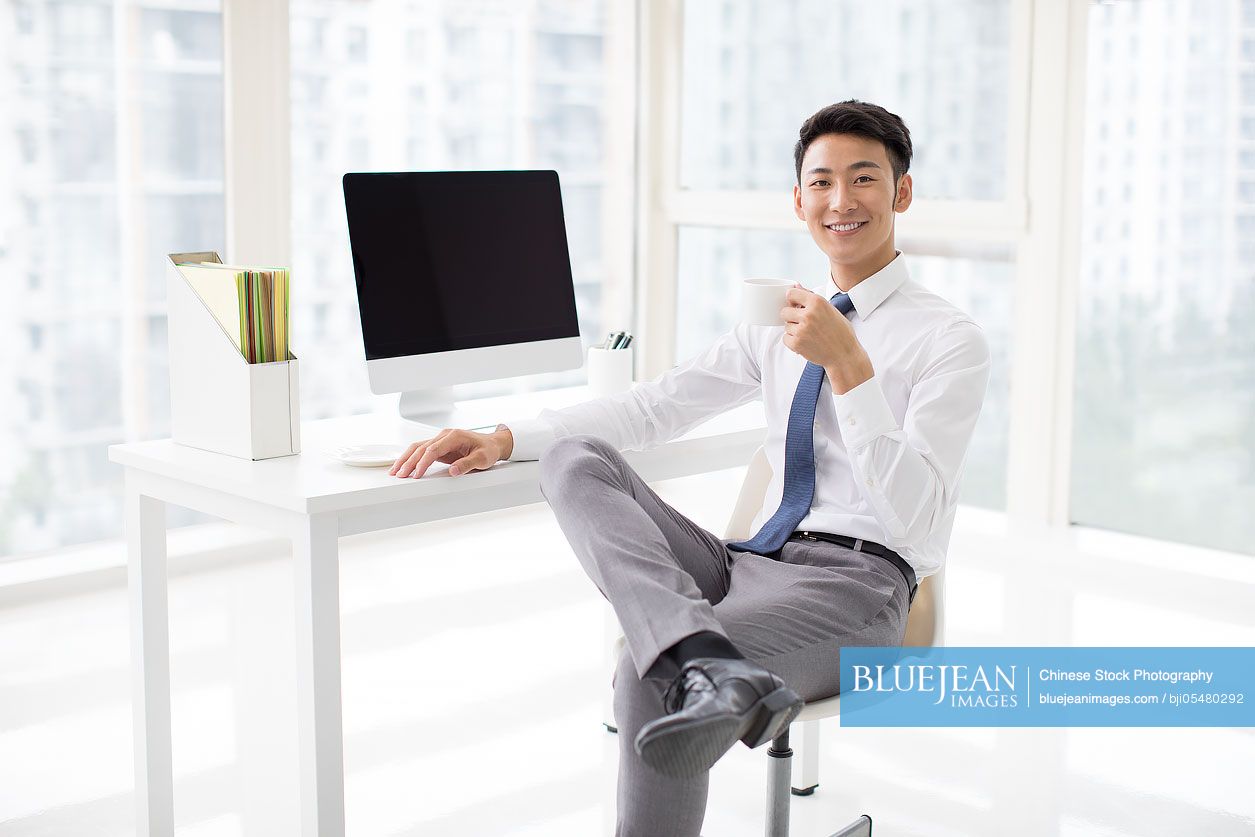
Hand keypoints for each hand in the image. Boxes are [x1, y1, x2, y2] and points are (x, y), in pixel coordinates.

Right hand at [389, 426, 513, 478]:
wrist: (492, 444)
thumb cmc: (488, 450)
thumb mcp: (483, 459)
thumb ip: (467, 464)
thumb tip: (452, 471)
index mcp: (455, 436)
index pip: (433, 449)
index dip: (423, 462)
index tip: (417, 474)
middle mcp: (445, 436)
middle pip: (421, 448)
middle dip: (409, 462)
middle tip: (400, 475)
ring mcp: (441, 440)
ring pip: (418, 447)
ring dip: (406, 459)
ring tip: (395, 471)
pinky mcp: (439, 446)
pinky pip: (421, 451)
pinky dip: (411, 458)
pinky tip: (403, 465)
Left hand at [780, 283, 873, 393]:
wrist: (844, 355)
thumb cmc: (841, 332)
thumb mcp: (830, 310)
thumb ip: (811, 298)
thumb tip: (796, 286)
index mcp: (817, 302)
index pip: (791, 293)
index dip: (792, 299)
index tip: (795, 304)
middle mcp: (808, 314)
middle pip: (784, 311)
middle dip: (791, 316)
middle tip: (802, 322)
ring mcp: (801, 329)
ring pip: (786, 326)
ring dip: (793, 330)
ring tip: (808, 334)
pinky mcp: (797, 343)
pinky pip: (785, 338)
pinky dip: (792, 341)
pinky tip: (805, 341)